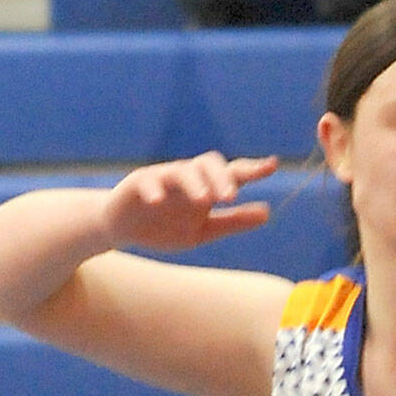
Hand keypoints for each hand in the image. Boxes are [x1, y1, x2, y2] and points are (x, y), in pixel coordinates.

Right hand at [103, 152, 277, 253]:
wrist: (124, 229)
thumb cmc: (165, 227)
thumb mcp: (204, 230)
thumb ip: (233, 222)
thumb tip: (267, 212)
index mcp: (206, 188)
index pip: (232, 173)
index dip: (251, 169)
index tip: (272, 166)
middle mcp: (188, 178)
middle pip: (208, 165)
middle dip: (221, 178)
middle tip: (230, 197)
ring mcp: (163, 178)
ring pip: (181, 171)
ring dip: (193, 183)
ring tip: (204, 200)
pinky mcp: (138, 183)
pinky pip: (147, 182)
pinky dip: (153, 190)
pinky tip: (158, 201)